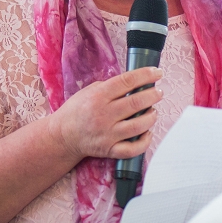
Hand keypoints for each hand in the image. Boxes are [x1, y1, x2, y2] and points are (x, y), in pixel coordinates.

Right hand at [48, 67, 163, 161]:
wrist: (62, 135)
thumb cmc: (77, 110)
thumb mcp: (89, 90)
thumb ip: (110, 86)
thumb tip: (135, 83)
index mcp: (98, 96)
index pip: (127, 82)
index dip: (146, 75)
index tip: (157, 72)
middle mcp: (104, 114)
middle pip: (136, 103)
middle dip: (152, 95)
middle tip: (158, 92)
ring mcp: (107, 134)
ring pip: (138, 125)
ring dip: (151, 116)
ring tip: (153, 111)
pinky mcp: (109, 150)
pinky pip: (133, 148)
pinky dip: (145, 141)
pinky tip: (147, 132)